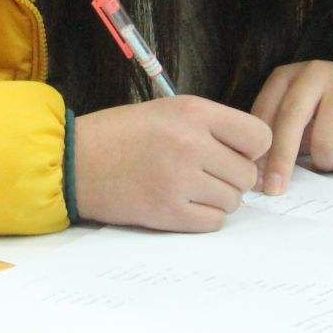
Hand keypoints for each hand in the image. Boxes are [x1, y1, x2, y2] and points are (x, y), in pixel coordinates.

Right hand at [72, 95, 271, 231]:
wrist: (73, 161)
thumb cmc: (120, 134)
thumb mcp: (167, 111)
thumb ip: (211, 128)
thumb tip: (254, 158)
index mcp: (193, 112)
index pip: (259, 136)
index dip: (251, 149)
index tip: (234, 154)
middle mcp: (192, 143)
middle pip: (246, 174)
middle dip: (231, 178)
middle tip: (203, 174)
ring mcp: (180, 179)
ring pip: (232, 201)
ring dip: (216, 199)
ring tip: (187, 187)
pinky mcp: (169, 211)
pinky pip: (213, 222)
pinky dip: (203, 217)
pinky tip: (181, 204)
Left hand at [250, 57, 332, 194]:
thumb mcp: (302, 113)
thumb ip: (281, 134)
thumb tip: (260, 176)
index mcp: (288, 76)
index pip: (265, 113)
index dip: (259, 148)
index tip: (255, 178)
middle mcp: (313, 73)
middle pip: (290, 120)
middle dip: (280, 159)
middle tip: (275, 189)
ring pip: (325, 140)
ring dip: (325, 163)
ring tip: (330, 162)